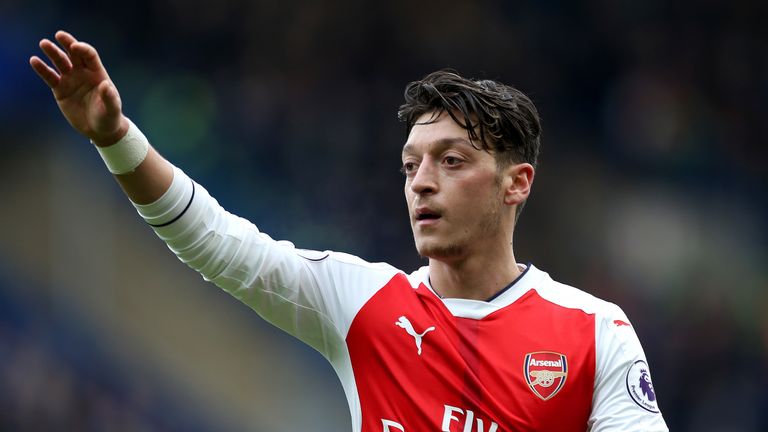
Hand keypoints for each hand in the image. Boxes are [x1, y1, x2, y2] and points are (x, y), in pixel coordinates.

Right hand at [30, 30, 128, 145]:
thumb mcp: (112, 109)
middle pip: (74, 53)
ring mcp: (71, 80)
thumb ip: (110, 97)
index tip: (75, 47)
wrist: (98, 130)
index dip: (83, 49)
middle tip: (59, 35)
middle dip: (67, 43)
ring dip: (52, 52)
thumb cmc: (109, 118)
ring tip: (44, 43)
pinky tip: (34, 60)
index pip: (89, 55)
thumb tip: (105, 85)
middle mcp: (83, 73)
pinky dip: (42, 69)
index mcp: (98, 73)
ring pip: (60, 62)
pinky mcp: (60, 90)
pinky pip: (50, 77)